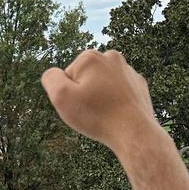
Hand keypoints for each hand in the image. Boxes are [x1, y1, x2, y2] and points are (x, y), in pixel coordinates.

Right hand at [42, 49, 188, 189]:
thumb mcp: (60, 97)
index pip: (67, 75)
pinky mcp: (138, 84)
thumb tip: (53, 73)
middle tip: (91, 110)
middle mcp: (111, 57)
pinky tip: (117, 113)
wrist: (134, 132)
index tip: (79, 104)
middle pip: (86, 77)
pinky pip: (118, 91)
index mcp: (90, 57)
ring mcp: (128, 70)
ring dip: (100, 96)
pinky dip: (115, 100)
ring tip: (104, 113)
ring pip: (102, 84)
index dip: (68, 93)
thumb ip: (50, 78)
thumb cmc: (96, 115)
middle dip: (84, 92)